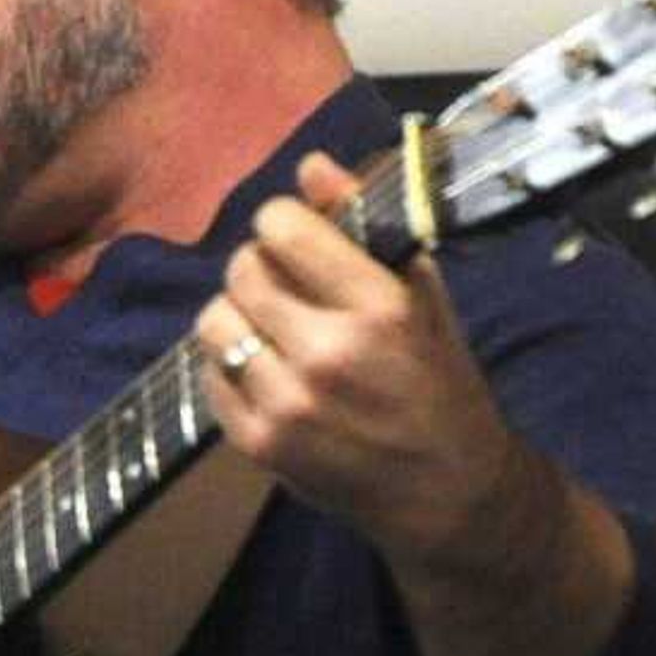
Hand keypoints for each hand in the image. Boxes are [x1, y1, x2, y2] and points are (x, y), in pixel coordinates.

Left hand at [199, 154, 537, 566]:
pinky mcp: (257, 442)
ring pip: (213, 323)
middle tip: (282, 286)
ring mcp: (286, 402)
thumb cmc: (439, 381)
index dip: (282, 225)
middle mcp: (326, 353)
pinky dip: (229, 365)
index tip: (295, 238)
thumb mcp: (421, 297)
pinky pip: (209, 376)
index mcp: (377, 307)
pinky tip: (266, 372)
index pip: (281, 229)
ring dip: (235, 316)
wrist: (446, 490)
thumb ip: (363, 226)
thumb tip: (309, 165)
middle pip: (240, 272)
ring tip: (270, 328)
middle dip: (257, 267)